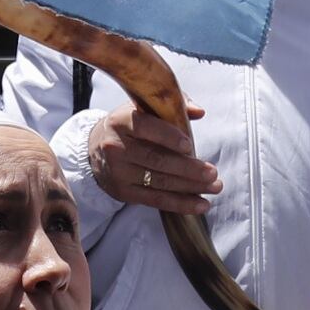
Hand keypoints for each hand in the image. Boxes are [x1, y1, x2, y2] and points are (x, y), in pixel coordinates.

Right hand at [86, 100, 216, 216]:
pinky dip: (180, 204)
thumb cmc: (130, 125)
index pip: (145, 128)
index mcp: (122, 121)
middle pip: (156, 160)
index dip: (168, 137)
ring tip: (214, 187)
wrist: (95, 149)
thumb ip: (173, 104)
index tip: (189, 146)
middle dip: (188, 168)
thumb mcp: (144, 108)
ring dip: (190, 187)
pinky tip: (200, 204)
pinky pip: (156, 200)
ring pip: (159, 182)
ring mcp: (119, 172)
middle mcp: (117, 147)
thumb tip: (199, 112)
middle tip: (212, 172)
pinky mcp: (124, 192)